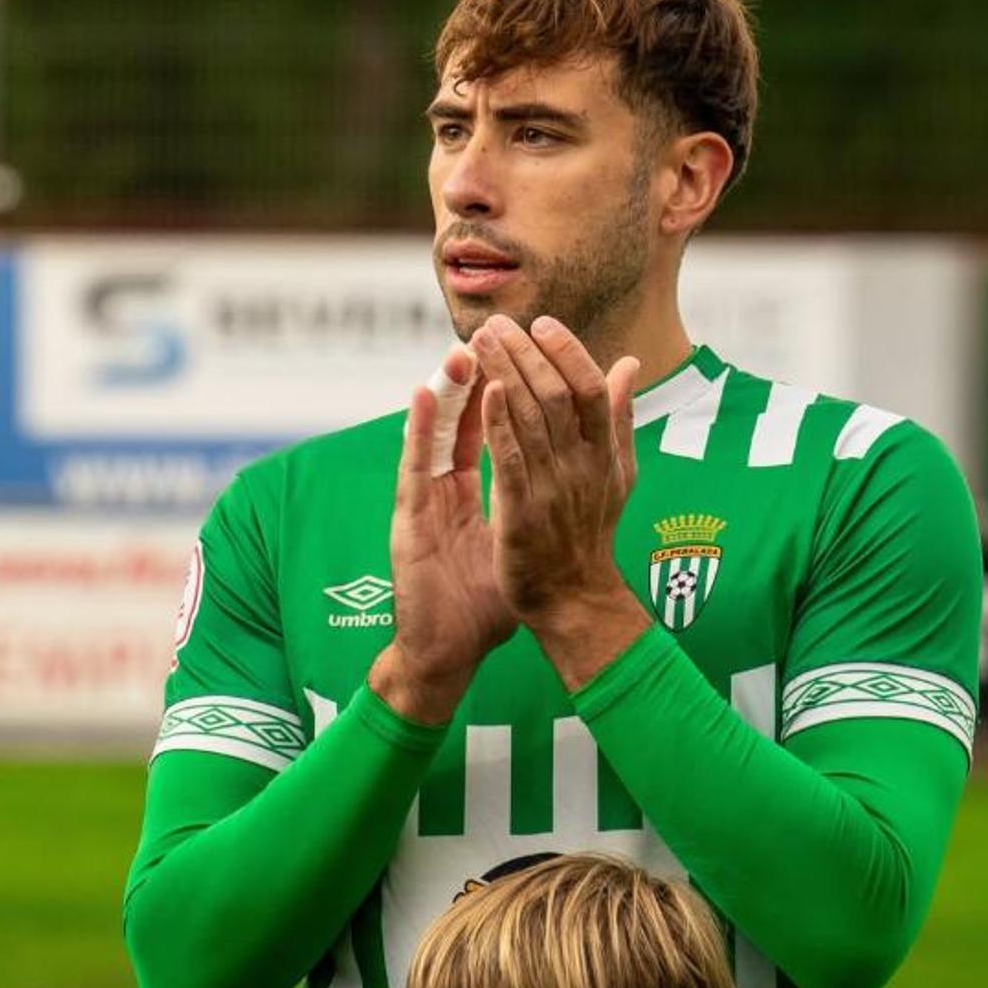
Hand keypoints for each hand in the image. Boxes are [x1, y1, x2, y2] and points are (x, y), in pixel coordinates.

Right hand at [368, 346, 514, 722]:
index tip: (525, 356)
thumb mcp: (522, 544)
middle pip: (461, 423)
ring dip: (445, 391)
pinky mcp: (408, 521)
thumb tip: (579, 478)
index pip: (489, 431)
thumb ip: (544, 502)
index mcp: (471, 494)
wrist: (450, 652)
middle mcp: (445, 491)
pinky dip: (417, 430)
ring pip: (434, 434)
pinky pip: (414, 467)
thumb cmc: (485, 604)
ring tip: (459, 348)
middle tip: (491, 335)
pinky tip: (420, 395)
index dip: (504, 392)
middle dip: (477, 378)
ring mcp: (424, 503)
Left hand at [473, 315, 650, 688]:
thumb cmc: (590, 535)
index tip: (543, 323)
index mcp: (604, 455)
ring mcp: (553, 491)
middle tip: (496, 324)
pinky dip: (498, 425)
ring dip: (503, 375)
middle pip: (556, 396)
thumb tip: (629, 365)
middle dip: (525, 354)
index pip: (591, 390)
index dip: (568, 352)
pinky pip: (510, 462)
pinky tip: (482, 393)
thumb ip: (619, 419)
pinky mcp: (522, 515)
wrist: (575, 600)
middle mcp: (582, 468)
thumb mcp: (617, 473)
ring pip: (529, 420)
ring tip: (478, 341)